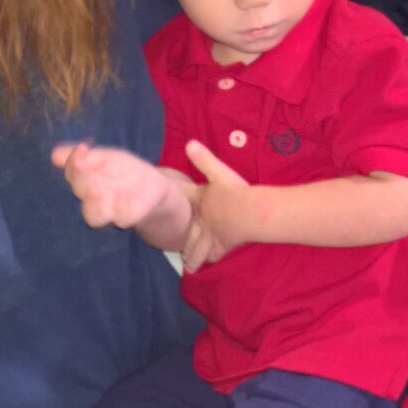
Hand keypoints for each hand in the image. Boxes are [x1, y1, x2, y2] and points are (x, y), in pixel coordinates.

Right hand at [51, 142, 172, 229]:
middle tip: (87, 166)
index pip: (71, 173)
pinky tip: (125, 201)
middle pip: (81, 192)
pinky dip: (123, 210)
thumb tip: (54, 155)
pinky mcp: (130, 216)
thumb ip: (81, 157)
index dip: (73, 162)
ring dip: (95, 202)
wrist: (152, 188)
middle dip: (83, 178)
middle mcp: (93, 199)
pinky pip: (123, 217)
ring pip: (94, 215)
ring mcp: (111, 210)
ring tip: (98, 191)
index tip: (82, 148)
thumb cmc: (121, 172)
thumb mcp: (104, 157)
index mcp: (85, 181)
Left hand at [181, 140, 251, 270]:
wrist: (248, 214)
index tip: (159, 194)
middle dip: (180, 237)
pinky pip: (214, 254)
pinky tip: (209, 262)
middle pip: (187, 229)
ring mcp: (209, 235)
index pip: (182, 196)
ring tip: (187, 264)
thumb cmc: (235, 192)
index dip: (171, 194)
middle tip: (172, 244)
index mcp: (199, 200)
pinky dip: (210, 259)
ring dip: (191, 254)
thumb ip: (204, 159)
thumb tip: (189, 143)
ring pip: (196, 246)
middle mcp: (200, 220)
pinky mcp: (222, 246)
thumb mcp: (220, 172)